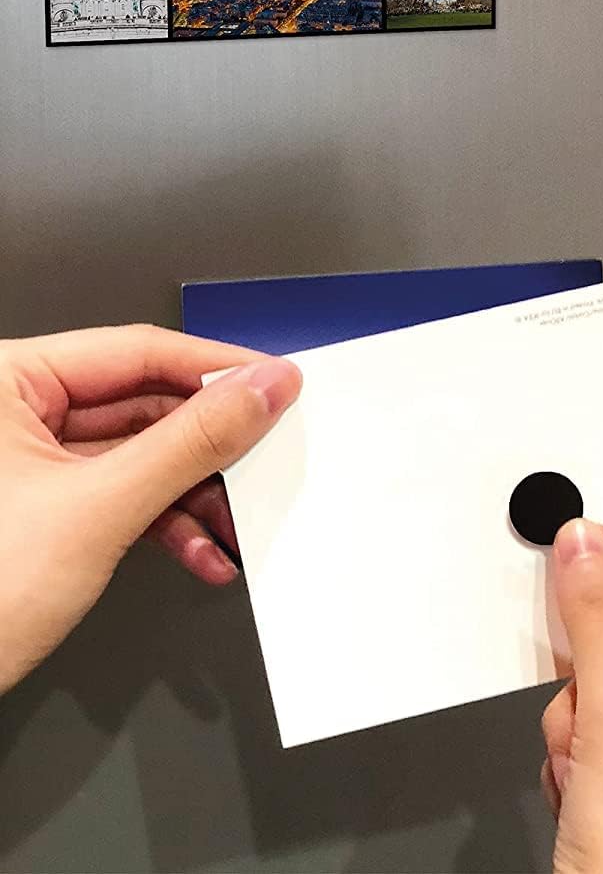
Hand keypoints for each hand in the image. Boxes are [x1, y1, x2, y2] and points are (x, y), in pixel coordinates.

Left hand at [0, 325, 300, 693]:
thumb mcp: (97, 511)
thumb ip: (190, 443)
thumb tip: (261, 389)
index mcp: (3, 382)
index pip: (136, 350)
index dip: (215, 368)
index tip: (275, 383)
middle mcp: (11, 412)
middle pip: (143, 404)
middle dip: (208, 447)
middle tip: (266, 454)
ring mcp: (25, 462)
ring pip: (139, 455)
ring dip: (193, 496)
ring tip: (235, 522)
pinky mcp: (39, 508)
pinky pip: (120, 496)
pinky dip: (164, 524)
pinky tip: (199, 552)